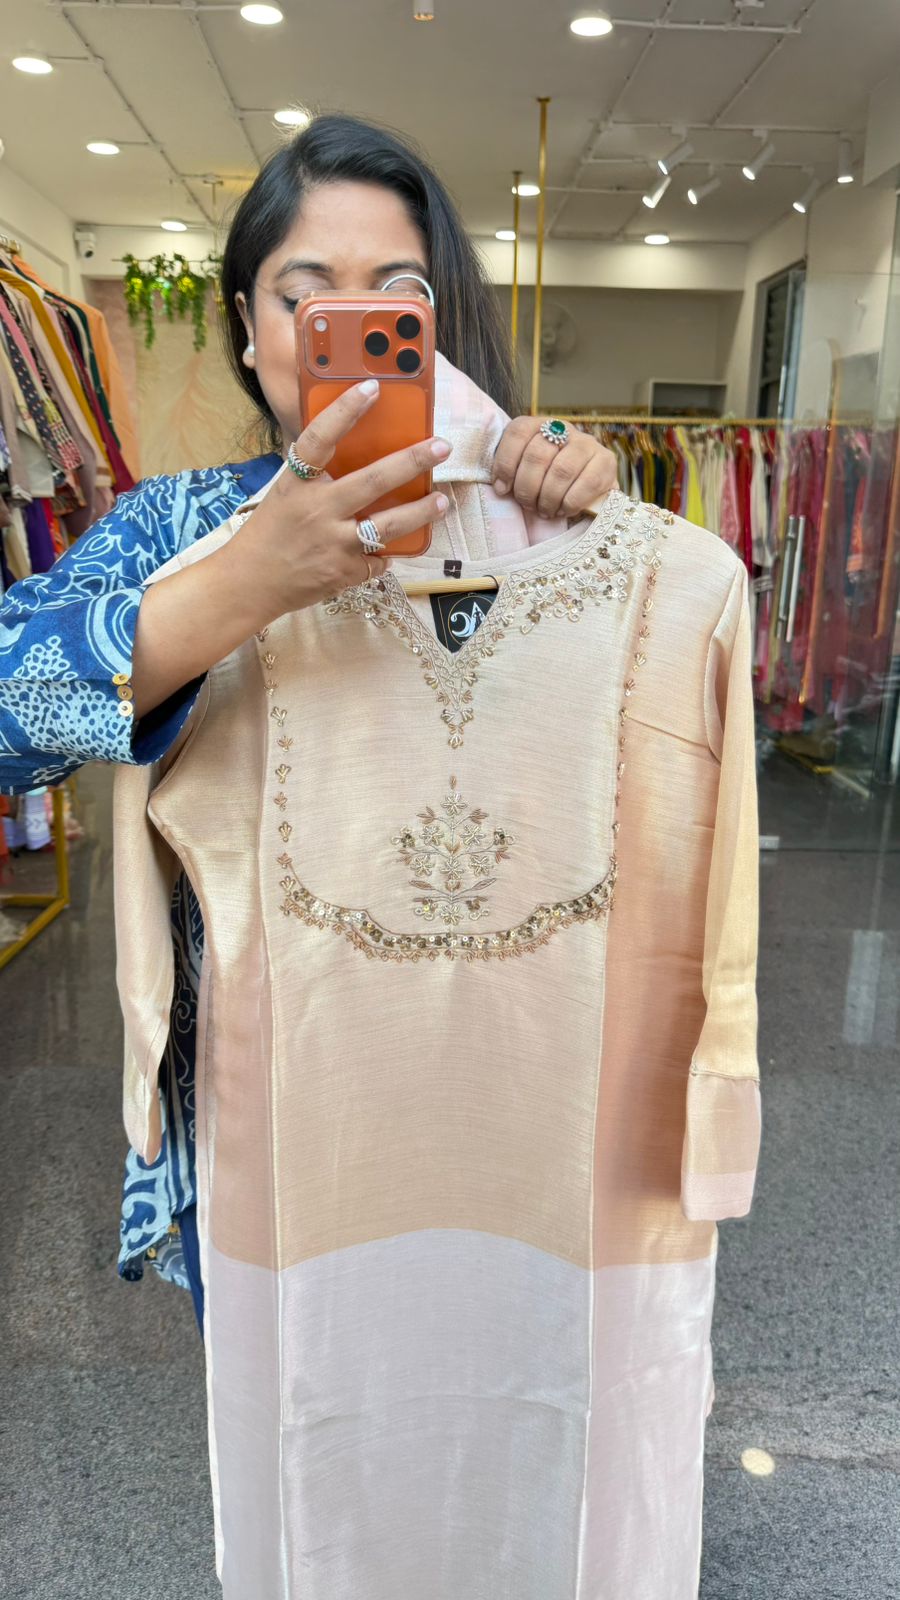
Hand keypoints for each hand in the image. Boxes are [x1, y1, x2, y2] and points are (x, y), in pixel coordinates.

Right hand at [235, 380, 451, 623]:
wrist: (250, 583)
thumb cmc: (269, 533)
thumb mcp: (285, 494)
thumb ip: (315, 475)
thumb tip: (353, 449)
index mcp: (297, 484)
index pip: (320, 438)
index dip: (345, 410)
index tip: (372, 387)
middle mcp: (317, 510)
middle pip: (372, 480)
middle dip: (412, 461)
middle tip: (441, 446)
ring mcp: (334, 543)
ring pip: (389, 525)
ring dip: (421, 511)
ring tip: (442, 501)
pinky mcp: (345, 572)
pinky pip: (378, 559)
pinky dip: (386, 553)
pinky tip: (397, 547)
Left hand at [491, 416, 617, 518]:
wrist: (588, 493)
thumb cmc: (547, 485)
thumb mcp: (526, 474)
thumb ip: (512, 471)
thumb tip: (500, 488)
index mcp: (539, 426)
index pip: (518, 432)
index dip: (505, 463)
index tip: (502, 490)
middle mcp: (564, 429)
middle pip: (537, 454)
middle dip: (527, 487)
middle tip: (527, 504)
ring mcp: (587, 443)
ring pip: (561, 470)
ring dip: (548, 498)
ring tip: (544, 511)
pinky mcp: (607, 461)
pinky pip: (586, 484)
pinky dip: (570, 503)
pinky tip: (563, 510)